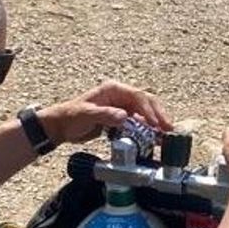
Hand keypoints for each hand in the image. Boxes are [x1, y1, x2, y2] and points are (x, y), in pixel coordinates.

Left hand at [39, 80, 172, 144]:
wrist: (59, 127)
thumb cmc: (70, 117)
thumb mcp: (86, 115)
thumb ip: (105, 115)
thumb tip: (125, 117)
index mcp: (113, 89)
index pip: (138, 97)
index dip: (149, 110)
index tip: (156, 124)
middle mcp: (120, 96)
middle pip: (146, 102)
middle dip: (158, 115)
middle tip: (168, 129)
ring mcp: (121, 107)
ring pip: (144, 113)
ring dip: (155, 123)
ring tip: (164, 135)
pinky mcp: (120, 118)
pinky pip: (138, 122)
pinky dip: (146, 130)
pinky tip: (153, 138)